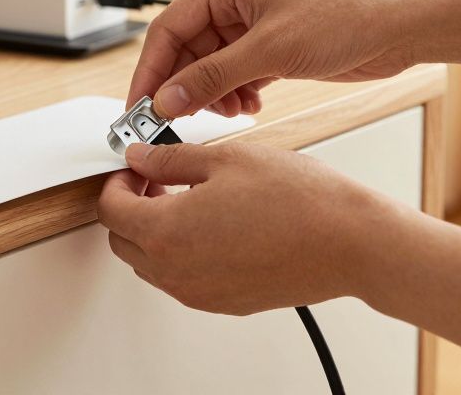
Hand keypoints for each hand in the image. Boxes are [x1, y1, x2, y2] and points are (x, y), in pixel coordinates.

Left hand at [96, 141, 401, 314]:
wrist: (349, 242)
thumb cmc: (297, 200)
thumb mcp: (225, 159)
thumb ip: (170, 159)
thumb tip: (140, 157)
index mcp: (166, 232)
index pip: (111, 209)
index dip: (117, 181)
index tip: (135, 166)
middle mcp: (176, 271)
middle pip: (123, 241)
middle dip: (130, 207)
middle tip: (156, 178)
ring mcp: (199, 292)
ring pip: (150, 264)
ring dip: (154, 231)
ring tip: (188, 197)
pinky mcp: (224, 302)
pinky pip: (182, 279)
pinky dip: (181, 252)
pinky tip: (213, 222)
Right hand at [129, 0, 415, 118]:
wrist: (400, 23)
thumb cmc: (346, 14)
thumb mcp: (270, 51)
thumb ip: (213, 77)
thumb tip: (169, 99)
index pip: (169, 28)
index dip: (150, 70)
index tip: (140, 108)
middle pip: (186, 49)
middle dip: (184, 87)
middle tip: (175, 123)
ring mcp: (254, 23)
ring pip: (210, 66)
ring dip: (212, 94)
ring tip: (228, 112)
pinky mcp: (273, 45)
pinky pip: (235, 73)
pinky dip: (236, 94)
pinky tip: (250, 106)